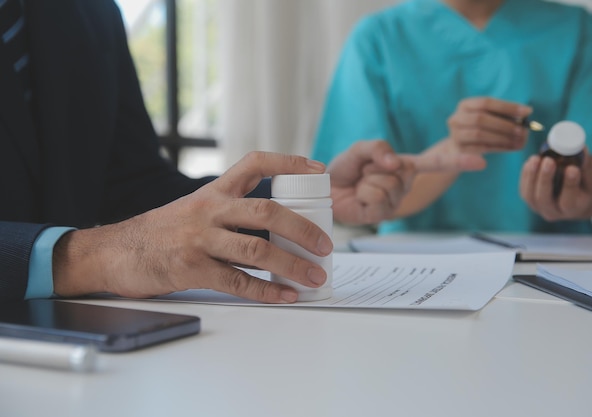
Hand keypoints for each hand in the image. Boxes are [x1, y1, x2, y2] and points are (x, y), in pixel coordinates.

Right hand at [52, 152, 333, 303]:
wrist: (113, 252)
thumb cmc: (160, 232)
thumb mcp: (193, 208)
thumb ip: (229, 212)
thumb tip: (277, 228)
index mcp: (213, 191)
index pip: (255, 163)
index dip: (289, 161)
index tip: (317, 168)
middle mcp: (209, 210)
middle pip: (266, 212)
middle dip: (303, 228)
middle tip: (325, 244)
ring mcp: (200, 240)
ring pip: (257, 251)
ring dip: (291, 265)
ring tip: (315, 276)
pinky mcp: (192, 270)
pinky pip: (238, 282)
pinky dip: (266, 291)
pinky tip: (285, 295)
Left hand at [327, 139, 485, 223]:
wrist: (325, 189)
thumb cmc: (346, 169)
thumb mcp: (360, 149)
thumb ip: (378, 148)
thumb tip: (395, 163)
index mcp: (404, 166)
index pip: (435, 163)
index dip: (457, 161)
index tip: (481, 160)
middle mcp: (403, 185)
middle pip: (398, 171)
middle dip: (373, 168)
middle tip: (362, 173)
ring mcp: (394, 202)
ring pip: (386, 185)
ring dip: (366, 182)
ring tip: (360, 186)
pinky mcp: (382, 215)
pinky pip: (376, 198)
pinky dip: (362, 194)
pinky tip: (359, 198)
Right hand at [446, 97, 532, 152]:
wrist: (460, 151)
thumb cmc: (480, 130)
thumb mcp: (490, 118)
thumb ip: (504, 115)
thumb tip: (526, 114)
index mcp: (465, 105)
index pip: (486, 102)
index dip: (507, 106)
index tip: (528, 111)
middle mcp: (456, 118)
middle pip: (480, 118)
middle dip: (504, 124)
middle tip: (522, 130)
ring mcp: (455, 135)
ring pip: (479, 134)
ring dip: (502, 137)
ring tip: (519, 140)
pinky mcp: (459, 150)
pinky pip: (480, 148)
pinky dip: (498, 147)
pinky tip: (511, 147)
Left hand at [519, 151, 591, 220]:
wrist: (577, 196)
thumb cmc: (586, 184)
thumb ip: (586, 165)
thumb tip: (581, 148)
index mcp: (575, 209)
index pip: (569, 201)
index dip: (569, 184)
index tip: (572, 168)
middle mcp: (555, 213)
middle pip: (545, 200)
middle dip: (545, 179)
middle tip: (549, 161)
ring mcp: (540, 208)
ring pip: (530, 196)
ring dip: (532, 176)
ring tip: (536, 158)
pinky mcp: (530, 201)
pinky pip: (524, 190)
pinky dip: (526, 175)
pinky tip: (530, 162)